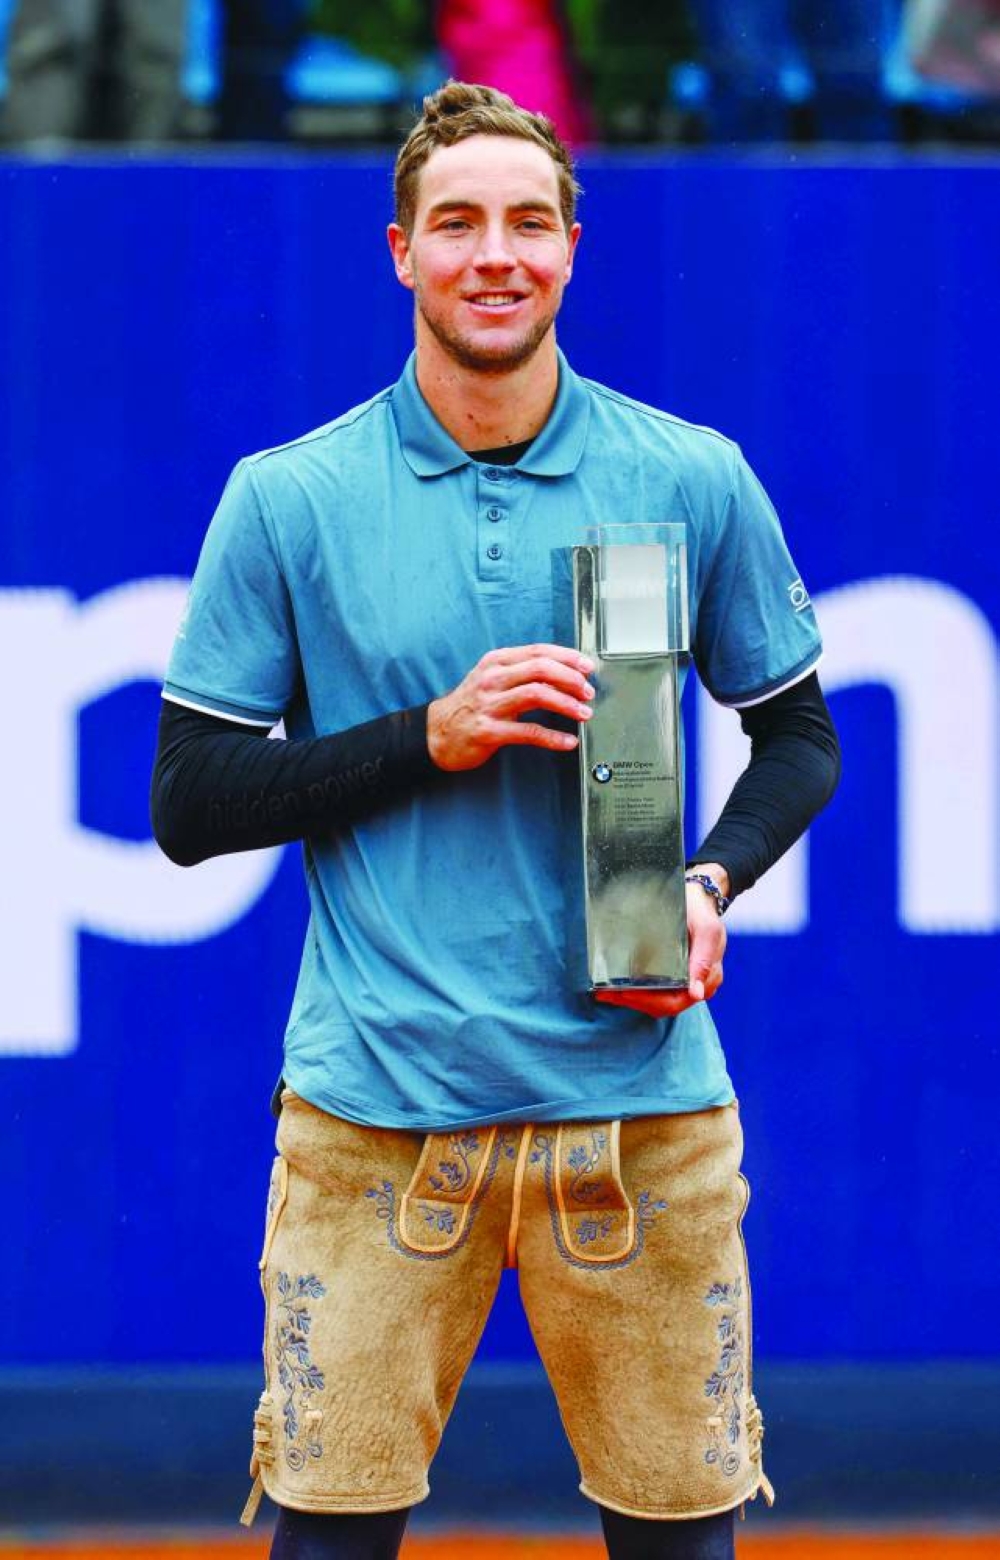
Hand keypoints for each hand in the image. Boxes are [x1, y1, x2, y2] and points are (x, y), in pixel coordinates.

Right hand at [427, 643, 595, 771]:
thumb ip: (522, 673)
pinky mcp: (489, 731)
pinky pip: (528, 733)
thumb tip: (564, 675)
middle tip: (588, 692)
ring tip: (584, 713)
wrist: (437, 733)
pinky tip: (567, 742)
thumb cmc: (471, 706)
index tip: (587, 667)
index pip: (538, 652)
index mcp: (496, 662)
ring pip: (537, 695)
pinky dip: (553, 738)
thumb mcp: (492, 680)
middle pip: (540, 669)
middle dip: (571, 679)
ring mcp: (489, 705)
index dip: (567, 657)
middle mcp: (492, 679)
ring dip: (566, 704)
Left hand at [595, 864, 728, 1018]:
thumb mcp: (706, 930)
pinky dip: (637, 992)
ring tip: (607, 992)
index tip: (623, 993)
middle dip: (633, 1001)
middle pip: (662, 1006)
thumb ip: (703, 960)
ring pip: (657, 1003)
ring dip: (632, 999)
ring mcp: (685, 982)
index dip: (647, 1001)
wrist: (699, 897)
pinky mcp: (675, 976)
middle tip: (606, 993)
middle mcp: (697, 986)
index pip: (674, 1002)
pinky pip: (656, 991)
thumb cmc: (701, 912)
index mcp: (707, 978)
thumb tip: (696, 994)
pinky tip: (618, 987)